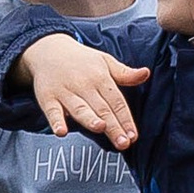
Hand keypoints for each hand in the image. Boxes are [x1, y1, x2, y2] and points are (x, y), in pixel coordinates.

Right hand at [18, 32, 148, 146]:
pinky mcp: (48, 98)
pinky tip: (61, 132)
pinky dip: (56, 121)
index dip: (126, 119)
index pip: (117, 101)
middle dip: (113, 127)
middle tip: (123, 143)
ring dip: (89, 119)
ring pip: (80, 109)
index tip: (133, 136)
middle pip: (102, 109)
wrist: (48, 49)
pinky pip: (52, 111)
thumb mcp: (105, 61)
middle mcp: (84, 85)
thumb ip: (125, 73)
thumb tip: (146, 74)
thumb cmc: (81, 60)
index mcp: (101, 78)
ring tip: (100, 128)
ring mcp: (65, 92)